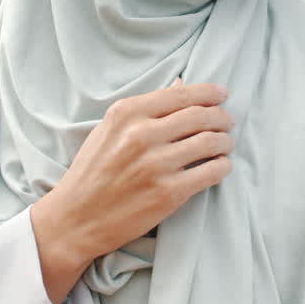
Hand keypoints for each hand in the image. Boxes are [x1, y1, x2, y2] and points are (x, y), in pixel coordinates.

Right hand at [31, 81, 233, 303]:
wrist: (76, 218)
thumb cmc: (92, 172)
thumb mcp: (108, 130)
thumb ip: (145, 108)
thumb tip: (182, 85)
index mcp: (126, 113)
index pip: (181, 94)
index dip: (209, 92)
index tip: (222, 94)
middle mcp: (142, 134)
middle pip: (201, 115)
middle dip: (222, 116)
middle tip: (228, 121)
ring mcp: (156, 164)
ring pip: (211, 142)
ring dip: (225, 141)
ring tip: (225, 144)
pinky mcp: (168, 192)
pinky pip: (211, 172)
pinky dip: (223, 166)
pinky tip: (221, 166)